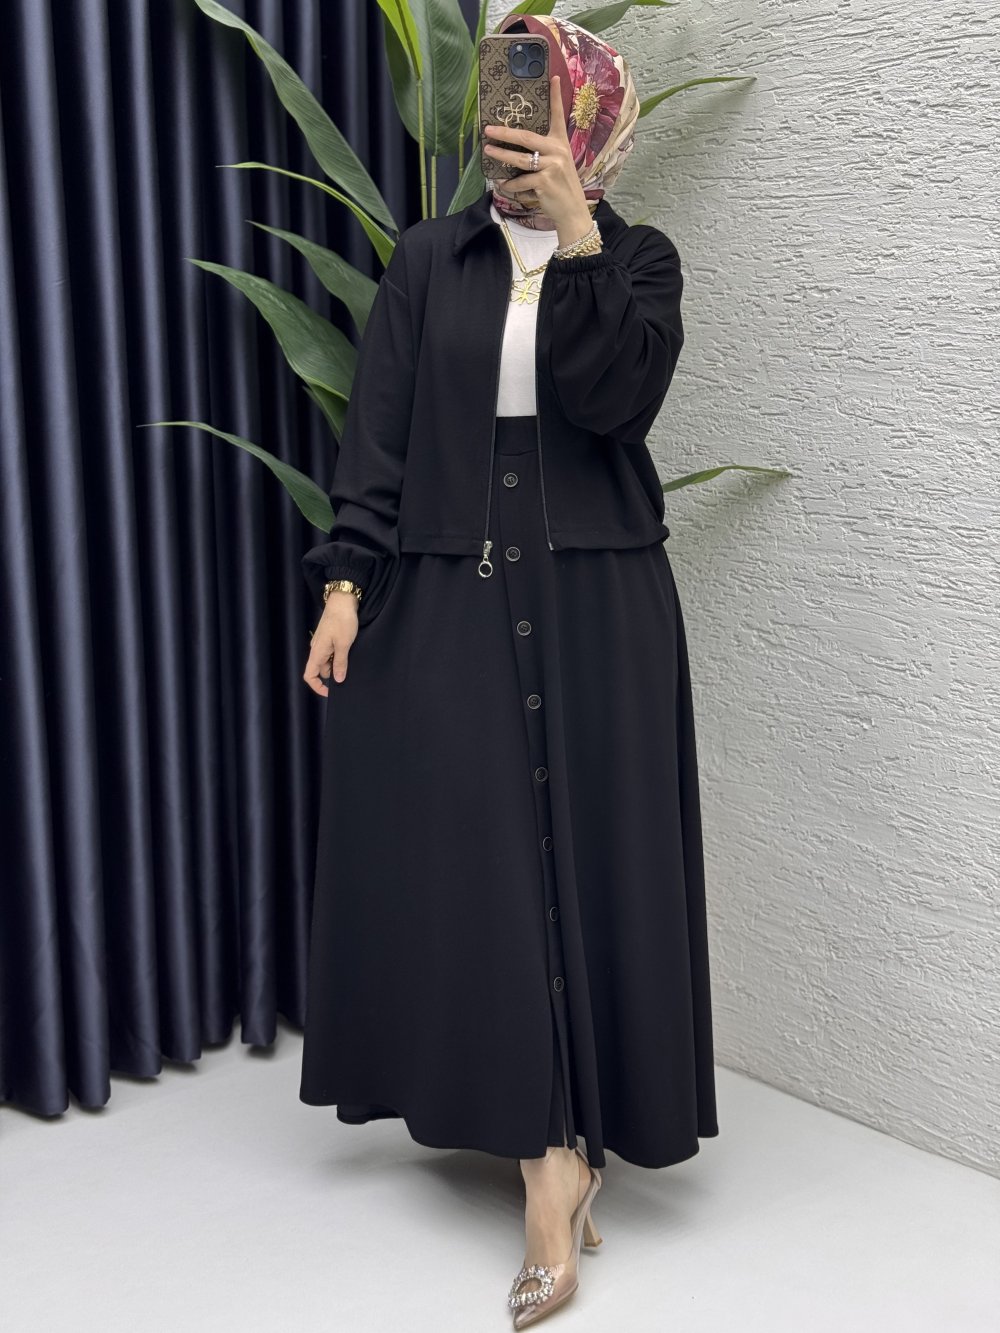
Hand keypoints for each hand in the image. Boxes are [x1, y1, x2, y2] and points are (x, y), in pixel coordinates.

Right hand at [303, 592, 358, 694]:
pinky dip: (339, 657)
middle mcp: (316, 649)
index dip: (317, 687)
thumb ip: (340, 663)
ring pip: (327, 661)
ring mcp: (322, 643)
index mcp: (317, 652)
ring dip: (337, 665)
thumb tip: (338, 679)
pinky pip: (331, 653)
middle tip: (348, 676)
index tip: (330, 692)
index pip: (309, 675)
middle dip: (333, 676)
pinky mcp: (328, 638)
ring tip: (351, 661)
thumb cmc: (342, 620)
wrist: (343, 600)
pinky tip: (349, 653)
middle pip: (320, 670)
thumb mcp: (344, 644)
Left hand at [483, 73, 593, 245]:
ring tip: (488, 152)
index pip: (558, 116)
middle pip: (526, 136)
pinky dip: (510, 186)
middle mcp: (557, 151)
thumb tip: (516, 148)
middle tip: (488, 129)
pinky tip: (503, 186)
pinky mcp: (545, 182)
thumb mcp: (558, 165)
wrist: (572, 211)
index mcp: (561, 143)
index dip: (556, 96)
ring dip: (500, 156)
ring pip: (519, 159)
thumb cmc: (561, 187)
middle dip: (504, 133)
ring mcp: (552, 166)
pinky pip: (520, 181)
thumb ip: (543, 153)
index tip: (554, 78)